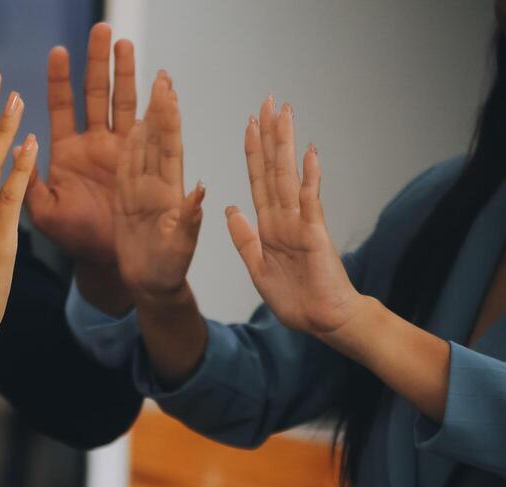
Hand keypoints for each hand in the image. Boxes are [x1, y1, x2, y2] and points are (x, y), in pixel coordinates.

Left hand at [26, 23, 135, 270]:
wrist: (107, 261)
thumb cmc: (74, 238)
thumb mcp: (43, 211)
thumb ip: (26, 181)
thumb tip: (13, 149)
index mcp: (67, 153)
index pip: (62, 106)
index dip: (60, 79)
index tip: (57, 50)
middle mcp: (94, 145)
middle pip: (97, 93)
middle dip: (97, 62)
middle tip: (100, 29)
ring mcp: (121, 150)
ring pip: (123, 102)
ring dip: (125, 72)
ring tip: (124, 42)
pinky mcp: (145, 161)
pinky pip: (152, 126)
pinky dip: (157, 103)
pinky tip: (161, 79)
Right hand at [114, 72, 204, 304]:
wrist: (152, 287)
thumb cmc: (168, 272)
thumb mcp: (181, 248)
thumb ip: (189, 220)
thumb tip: (200, 190)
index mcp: (170, 194)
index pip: (170, 148)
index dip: (169, 119)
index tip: (169, 91)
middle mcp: (157, 188)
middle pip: (157, 141)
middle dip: (160, 109)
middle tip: (163, 77)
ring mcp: (142, 193)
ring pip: (143, 150)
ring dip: (146, 121)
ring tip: (150, 92)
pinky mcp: (128, 203)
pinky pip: (126, 170)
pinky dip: (129, 148)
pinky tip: (131, 128)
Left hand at [226, 97, 361, 336]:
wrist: (321, 320)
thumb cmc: (294, 297)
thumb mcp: (256, 266)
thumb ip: (244, 237)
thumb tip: (231, 207)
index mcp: (269, 225)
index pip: (259, 180)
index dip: (252, 152)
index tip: (248, 124)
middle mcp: (285, 217)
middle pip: (275, 169)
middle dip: (270, 135)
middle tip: (268, 101)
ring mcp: (301, 223)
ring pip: (290, 177)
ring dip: (287, 145)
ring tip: (285, 113)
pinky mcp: (315, 235)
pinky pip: (311, 203)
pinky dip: (310, 179)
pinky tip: (310, 155)